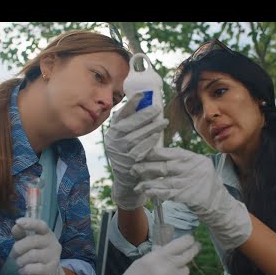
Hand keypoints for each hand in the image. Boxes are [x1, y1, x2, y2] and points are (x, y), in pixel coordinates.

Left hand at [11, 217, 66, 274]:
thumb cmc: (35, 257)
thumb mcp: (27, 244)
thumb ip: (21, 234)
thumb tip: (16, 226)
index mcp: (48, 234)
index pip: (41, 225)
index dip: (30, 223)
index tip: (18, 222)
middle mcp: (53, 244)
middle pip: (32, 240)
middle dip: (17, 248)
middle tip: (13, 255)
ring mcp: (54, 257)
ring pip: (31, 255)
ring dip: (20, 260)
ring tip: (19, 264)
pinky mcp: (50, 271)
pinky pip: (33, 268)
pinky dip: (24, 270)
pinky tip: (23, 270)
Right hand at [103, 234, 200, 274]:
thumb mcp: (145, 260)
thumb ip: (159, 254)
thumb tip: (173, 249)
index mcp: (158, 256)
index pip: (181, 244)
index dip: (189, 240)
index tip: (191, 239)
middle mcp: (167, 268)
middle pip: (188, 256)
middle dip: (193, 250)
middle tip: (195, 247)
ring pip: (186, 271)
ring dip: (181, 270)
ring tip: (172, 271)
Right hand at [104, 93, 167, 209]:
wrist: (126, 179)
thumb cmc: (128, 153)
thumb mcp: (124, 138)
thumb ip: (131, 124)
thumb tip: (144, 102)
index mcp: (111, 132)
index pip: (120, 115)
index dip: (130, 104)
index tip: (142, 94)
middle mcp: (112, 142)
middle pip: (128, 125)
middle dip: (144, 115)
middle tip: (158, 109)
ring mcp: (119, 153)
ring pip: (135, 137)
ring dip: (151, 128)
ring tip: (164, 121)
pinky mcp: (128, 163)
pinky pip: (139, 150)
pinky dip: (148, 142)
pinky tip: (157, 135)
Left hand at [131, 147, 252, 249]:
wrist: (220, 204)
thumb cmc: (204, 184)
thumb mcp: (197, 168)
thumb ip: (181, 162)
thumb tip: (157, 156)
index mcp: (195, 159)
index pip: (172, 153)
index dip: (155, 153)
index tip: (141, 154)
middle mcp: (194, 169)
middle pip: (165, 166)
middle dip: (147, 167)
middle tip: (133, 168)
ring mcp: (192, 183)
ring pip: (164, 181)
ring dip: (148, 183)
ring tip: (137, 185)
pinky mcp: (189, 197)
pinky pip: (169, 194)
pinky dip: (156, 193)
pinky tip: (147, 193)